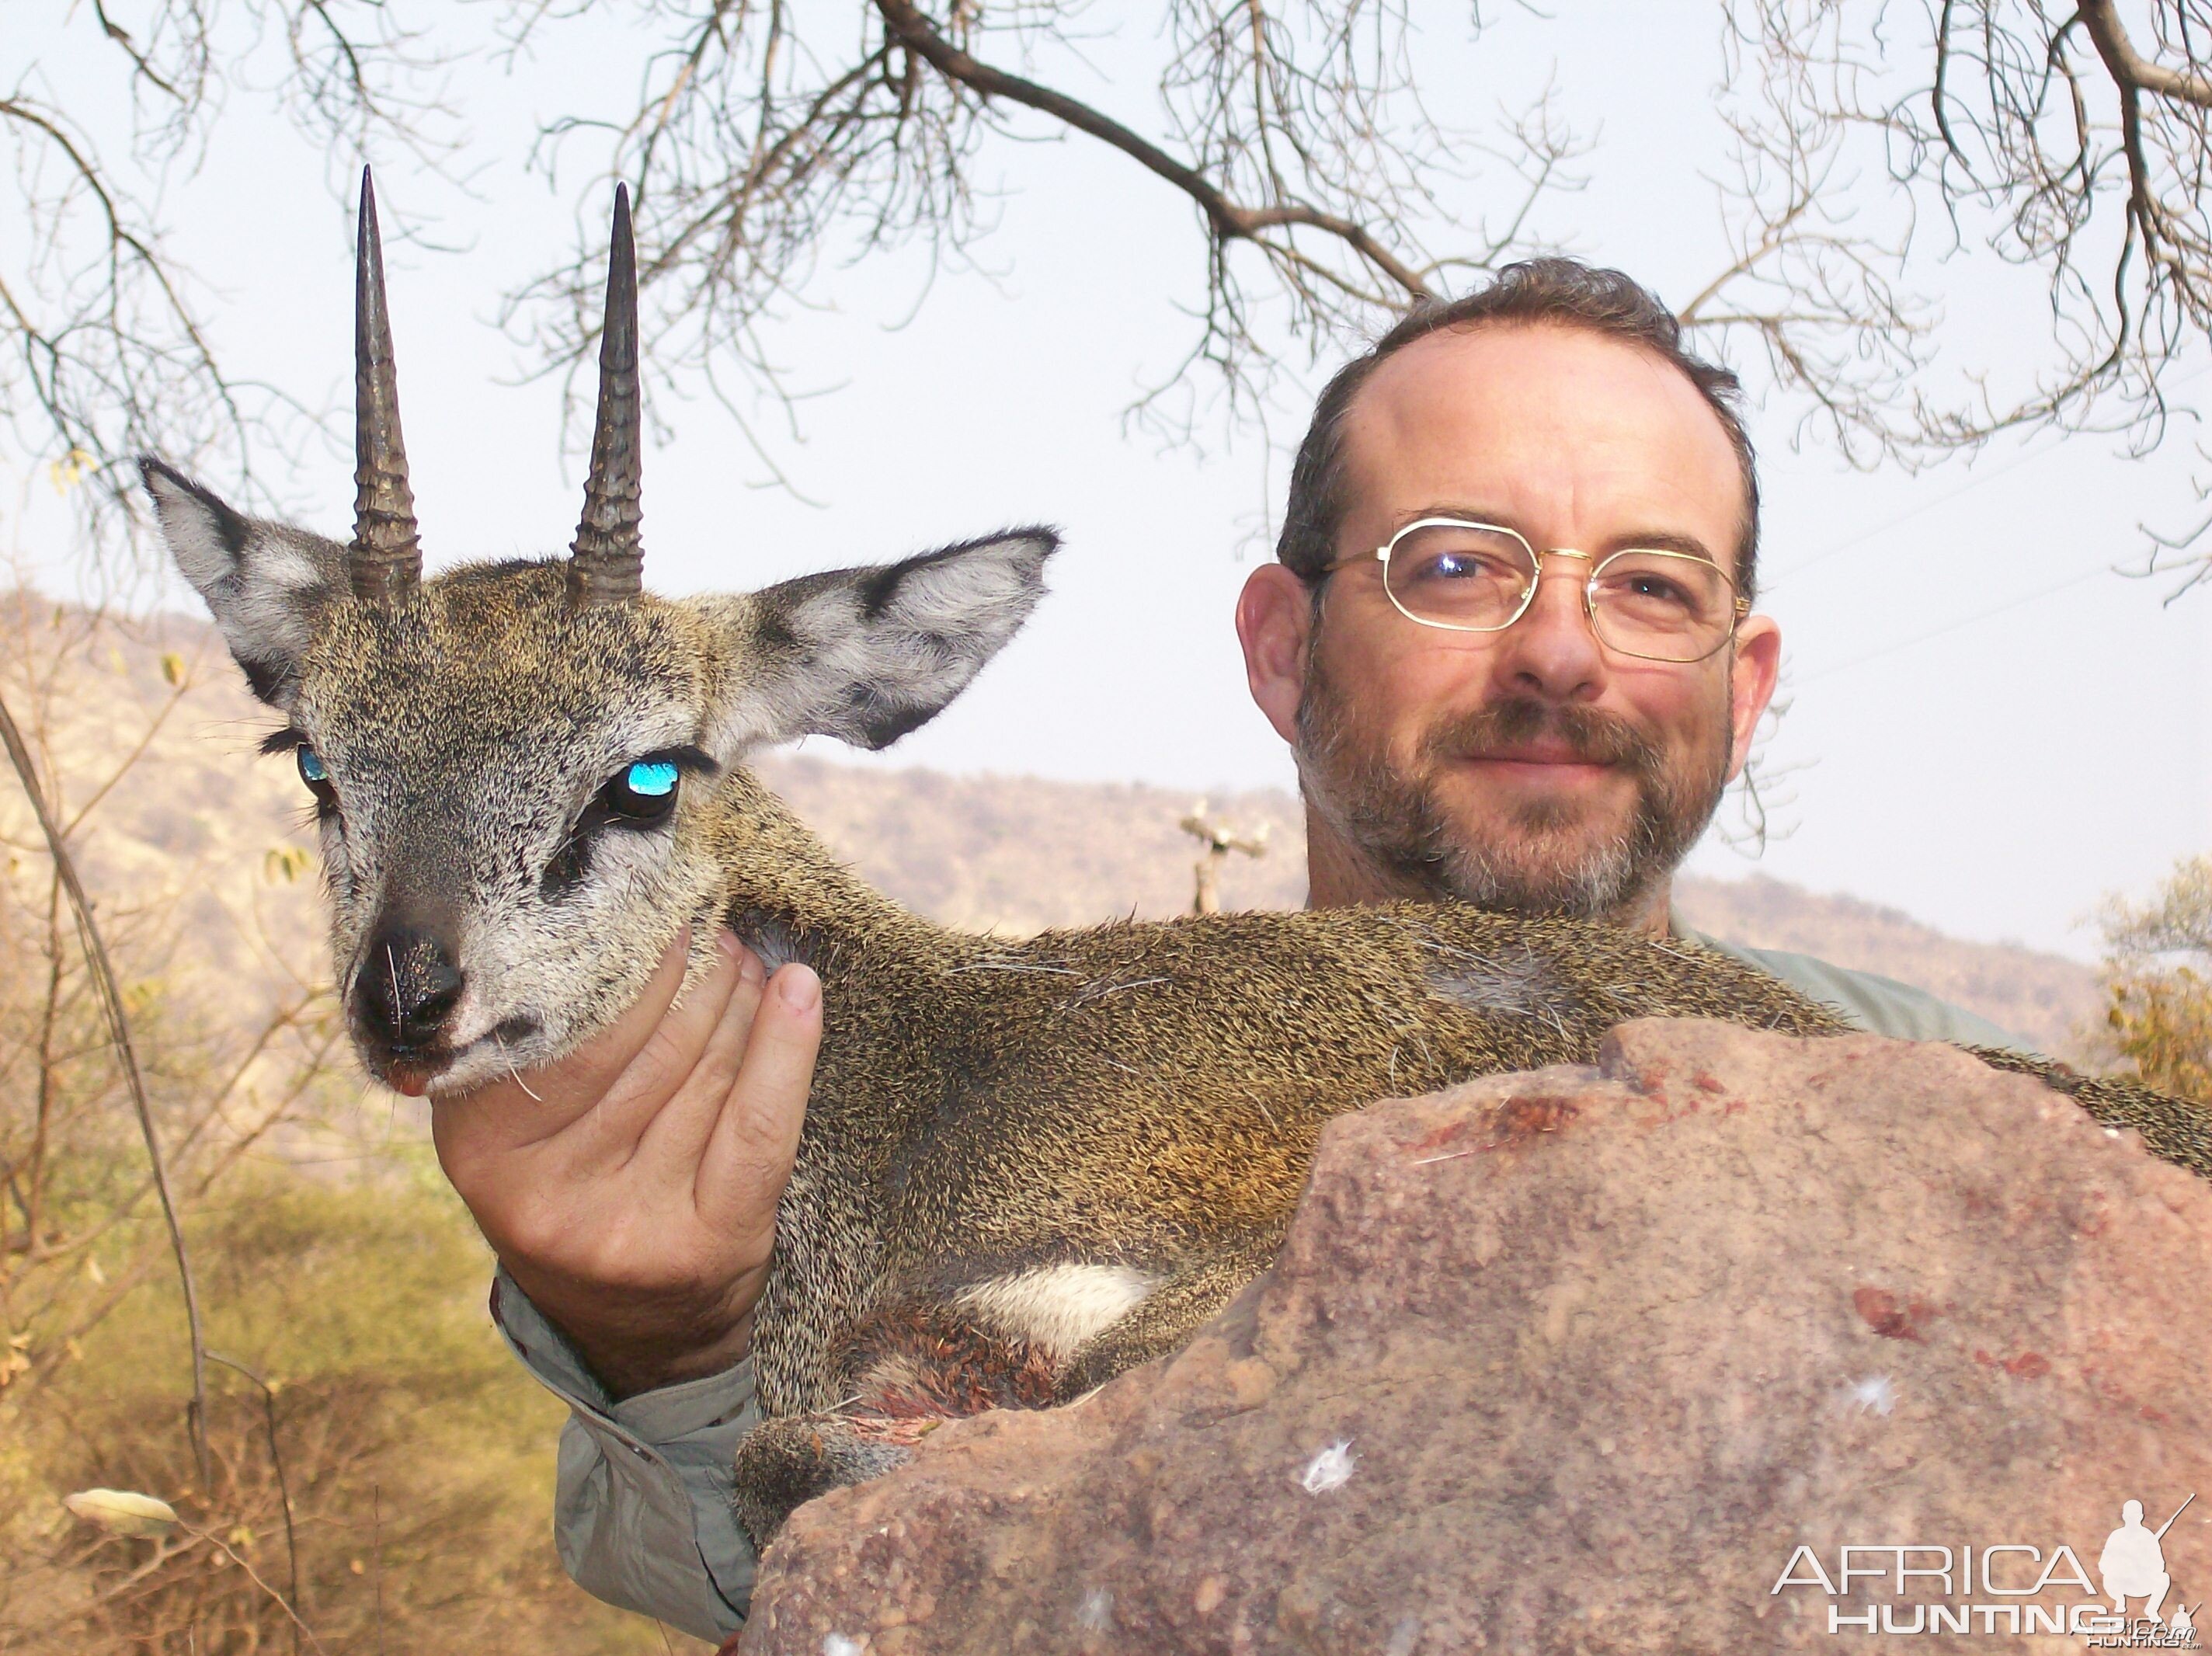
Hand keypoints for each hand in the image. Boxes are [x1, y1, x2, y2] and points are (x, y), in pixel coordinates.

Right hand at [431, 929, 819, 1398]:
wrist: (636, 1334)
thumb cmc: (580, 1194)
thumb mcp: (522, 1130)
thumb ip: (542, 1045)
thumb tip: (621, 919)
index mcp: (478, 1149)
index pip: (565, 1027)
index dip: (621, 957)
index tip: (651, 908)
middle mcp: (542, 1195)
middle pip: (644, 1044)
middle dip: (690, 971)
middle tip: (711, 930)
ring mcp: (626, 1226)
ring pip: (705, 1073)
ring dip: (737, 1000)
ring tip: (745, 962)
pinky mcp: (706, 1247)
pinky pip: (758, 1125)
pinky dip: (787, 1048)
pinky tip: (799, 994)